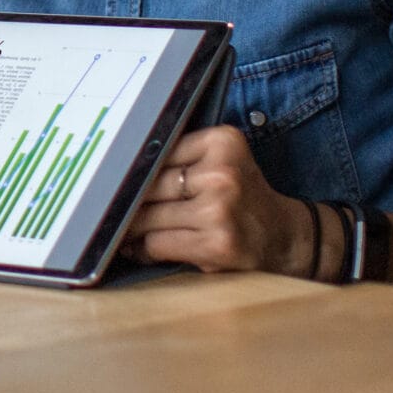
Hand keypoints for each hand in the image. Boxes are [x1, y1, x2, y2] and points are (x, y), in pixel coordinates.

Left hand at [121, 125, 314, 275]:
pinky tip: (141, 249)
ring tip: (124, 231)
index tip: (107, 177)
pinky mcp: (217, 244)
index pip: (156, 150)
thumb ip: (178, 158)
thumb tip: (113, 170)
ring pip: (148, 217)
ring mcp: (220, 210)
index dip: (129, 168)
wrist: (285, 238)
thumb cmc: (241, 198)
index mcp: (223, 142)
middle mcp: (223, 173)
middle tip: (107, 208)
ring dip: (130, 229)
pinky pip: (158, 243)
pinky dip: (143, 250)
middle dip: (126, 201)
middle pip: (148, 184)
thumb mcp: (220, 162)